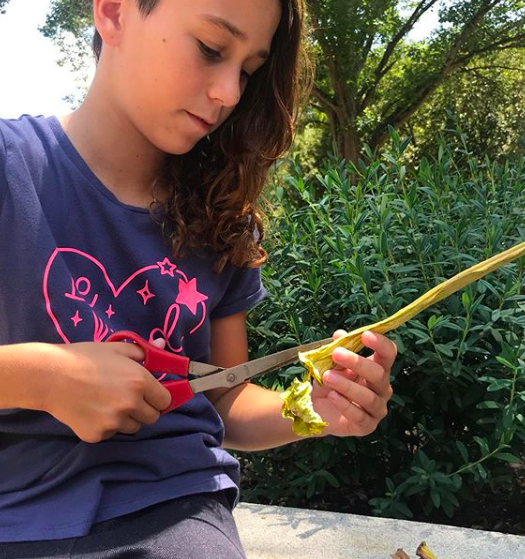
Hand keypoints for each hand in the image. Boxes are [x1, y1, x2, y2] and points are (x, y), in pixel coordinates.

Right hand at [42, 338, 171, 442]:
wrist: (50, 376)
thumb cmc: (84, 357)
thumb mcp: (116, 348)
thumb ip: (143, 351)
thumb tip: (160, 343)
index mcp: (140, 382)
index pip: (165, 401)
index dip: (159, 398)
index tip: (151, 395)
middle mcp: (130, 404)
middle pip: (152, 418)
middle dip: (145, 409)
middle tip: (129, 399)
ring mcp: (113, 422)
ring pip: (132, 427)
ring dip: (126, 418)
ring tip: (108, 403)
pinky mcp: (97, 435)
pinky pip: (111, 433)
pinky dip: (106, 425)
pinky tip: (92, 410)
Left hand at [311, 330, 395, 436]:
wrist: (316, 407)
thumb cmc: (330, 381)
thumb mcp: (331, 363)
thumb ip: (337, 349)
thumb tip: (339, 334)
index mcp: (378, 368)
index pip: (388, 354)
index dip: (380, 344)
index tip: (365, 335)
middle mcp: (382, 388)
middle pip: (379, 374)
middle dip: (357, 362)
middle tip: (336, 353)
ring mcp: (377, 409)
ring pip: (368, 396)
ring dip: (347, 385)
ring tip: (328, 377)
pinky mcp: (367, 426)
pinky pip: (359, 416)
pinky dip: (345, 404)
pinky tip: (332, 396)